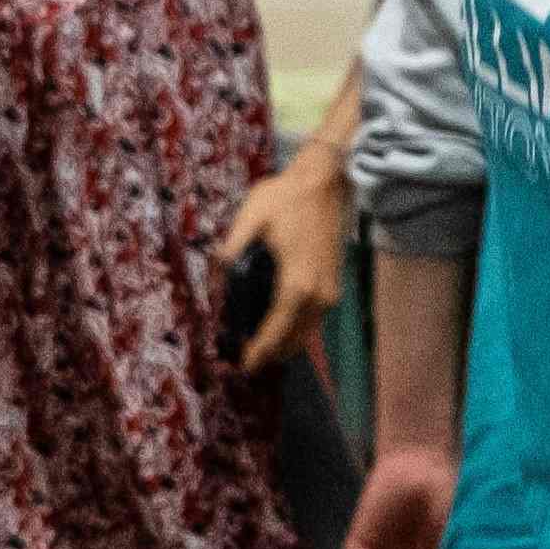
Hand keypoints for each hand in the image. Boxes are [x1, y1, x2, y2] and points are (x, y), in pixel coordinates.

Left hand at [215, 152, 353, 376]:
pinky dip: (295, 329)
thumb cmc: (287, 197)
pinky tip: (278, 326)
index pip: (274, 332)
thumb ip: (231, 250)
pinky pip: (313, 319)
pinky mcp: (334, 285)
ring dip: (283, 343)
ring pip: (306, 333)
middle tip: (244, 359)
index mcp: (296, 284)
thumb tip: (215, 273)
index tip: (243, 367)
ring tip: (257, 347)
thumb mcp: (251, 218)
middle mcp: (318, 296)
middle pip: (292, 340)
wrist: (326, 180)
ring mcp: (330, 292)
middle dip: (269, 353)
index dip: (257, 352)